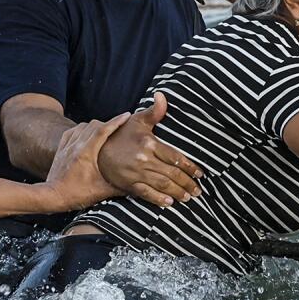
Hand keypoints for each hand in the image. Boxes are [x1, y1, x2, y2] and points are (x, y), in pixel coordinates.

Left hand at [42, 112, 129, 210]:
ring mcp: (67, 146)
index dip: (116, 121)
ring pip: (82, 126)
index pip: (103, 130)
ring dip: (95, 126)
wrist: (52, 197)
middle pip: (94, 125)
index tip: (127, 115)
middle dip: (108, 123)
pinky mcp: (61, 149)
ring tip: (105, 131)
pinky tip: (86, 135)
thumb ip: (119, 187)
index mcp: (86, 153)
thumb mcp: (100, 192)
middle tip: (120, 126)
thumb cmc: (75, 195)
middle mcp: (76, 145)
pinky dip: (82, 130)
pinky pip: (72, 132)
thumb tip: (138, 186)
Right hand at [96, 91, 202, 206]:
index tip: (200, 173)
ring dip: (177, 192)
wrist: (98, 150)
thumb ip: (154, 111)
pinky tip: (169, 204)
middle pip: (172, 174)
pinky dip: (159, 200)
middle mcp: (145, 159)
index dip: (190, 167)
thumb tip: (162, 95)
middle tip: (198, 190)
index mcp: (149, 143)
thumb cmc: (121, 134)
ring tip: (188, 197)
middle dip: (187, 183)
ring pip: (162, 185)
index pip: (175, 157)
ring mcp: (137, 173)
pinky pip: (146, 194)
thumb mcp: (138, 120)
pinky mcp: (129, 184)